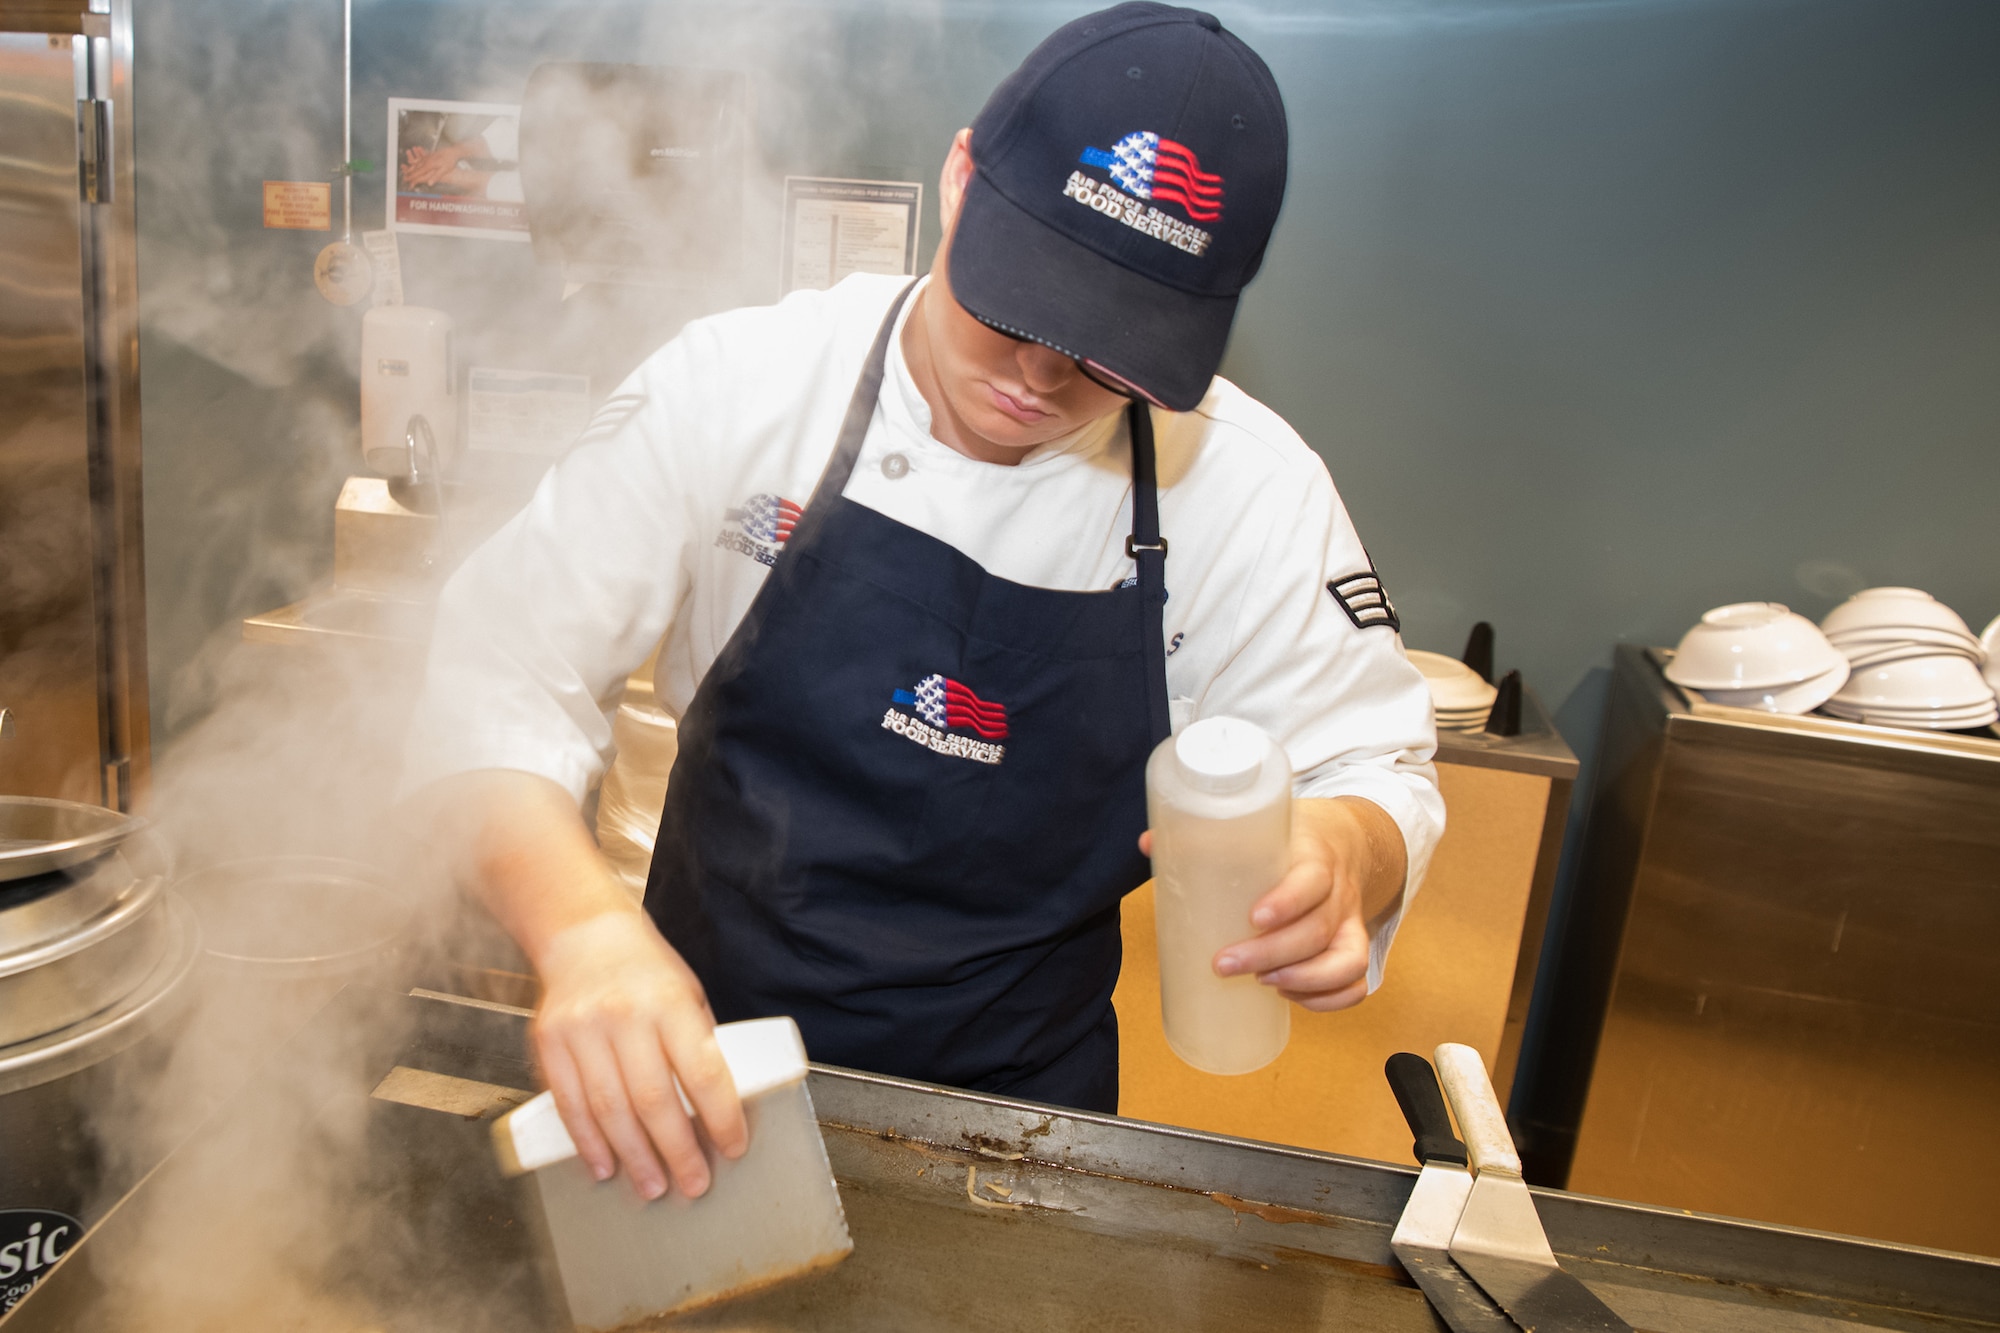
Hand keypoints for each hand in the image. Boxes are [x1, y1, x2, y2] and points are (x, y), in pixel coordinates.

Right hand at [531, 911, 747, 1198]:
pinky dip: (587, 1142)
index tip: (732, 1149)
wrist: (583, 935)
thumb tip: (715, 1108)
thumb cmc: (646, 970)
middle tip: (693, 1185)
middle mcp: (625, 1017)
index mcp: (670, 1003)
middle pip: (653, 1100)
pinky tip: (604, 1166)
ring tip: (652, 1187)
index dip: (720, 1116)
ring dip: (633, 1157)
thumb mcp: (688, 994)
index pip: (702, 1070)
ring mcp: (582, 1030)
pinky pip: (569, 1104)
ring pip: (610, 1110)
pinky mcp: (549, 1043)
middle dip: (676, 1151)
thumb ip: (697, 1044)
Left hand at [1138, 796, 1405, 1012]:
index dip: (1287, 902)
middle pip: (1317, 930)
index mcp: (1315, 857)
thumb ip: (1205, 838)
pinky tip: (1290, 998)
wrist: (1343, 841)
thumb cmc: (1290, 840)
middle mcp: (1338, 892)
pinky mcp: (1353, 945)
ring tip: (1262, 984)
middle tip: (1225, 965)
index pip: (1313, 879)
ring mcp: (1350, 923)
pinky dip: (1329, 999)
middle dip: (1271, 955)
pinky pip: (1356, 981)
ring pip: (1346, 961)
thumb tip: (1146, 844)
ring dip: (1305, 981)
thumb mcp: (1259, 829)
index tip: (1253, 918)